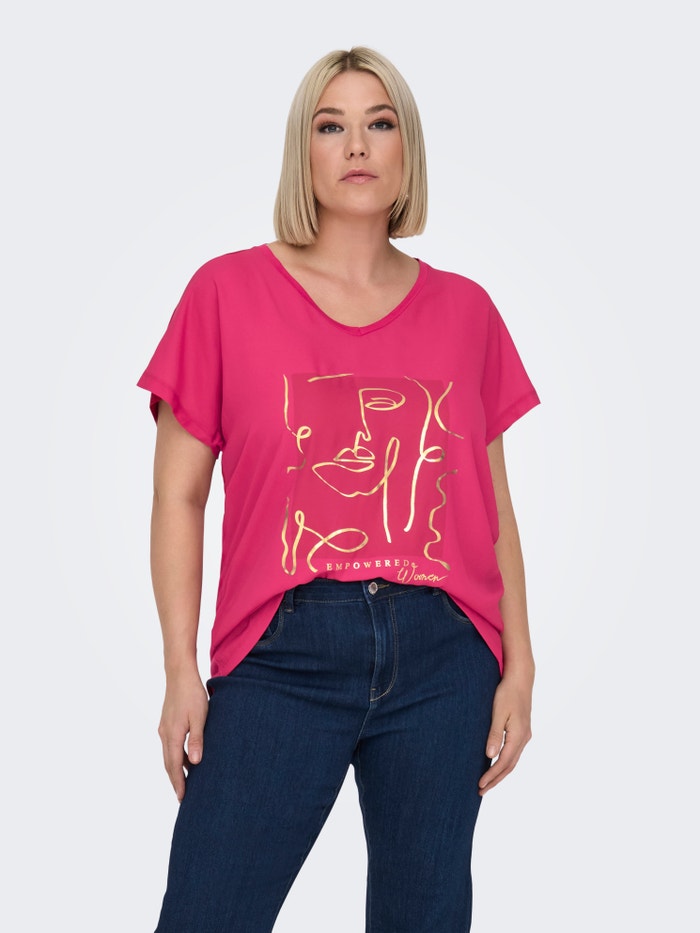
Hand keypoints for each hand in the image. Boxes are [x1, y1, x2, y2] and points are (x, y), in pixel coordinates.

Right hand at [157, 670, 208, 800]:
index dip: (179, 783)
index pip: (175, 766)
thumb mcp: (200, 717)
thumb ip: (197, 740)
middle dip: (176, 781)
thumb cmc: (192, 694)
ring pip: (168, 755)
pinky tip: (186, 759)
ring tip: (185, 782)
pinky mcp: (166, 723)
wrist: (179, 674)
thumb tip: (195, 763)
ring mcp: (164, 728)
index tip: (183, 798)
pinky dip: (176, 756)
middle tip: (183, 797)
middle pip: (169, 764)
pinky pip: (170, 746)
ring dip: (176, 769)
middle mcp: (165, 734)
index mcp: (173, 735)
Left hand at [478, 674, 532, 794]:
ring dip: (500, 773)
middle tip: (481, 790)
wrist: (521, 679)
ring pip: (512, 761)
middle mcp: (524, 738)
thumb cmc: (507, 693)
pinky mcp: (522, 731)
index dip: (492, 775)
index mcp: (518, 736)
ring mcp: (525, 735)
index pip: (504, 762)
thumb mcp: (498, 713)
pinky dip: (504, 763)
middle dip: (495, 780)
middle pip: (509, 766)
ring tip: (487, 783)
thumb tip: (490, 756)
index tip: (480, 785)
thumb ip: (494, 734)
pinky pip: (513, 753)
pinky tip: (496, 764)